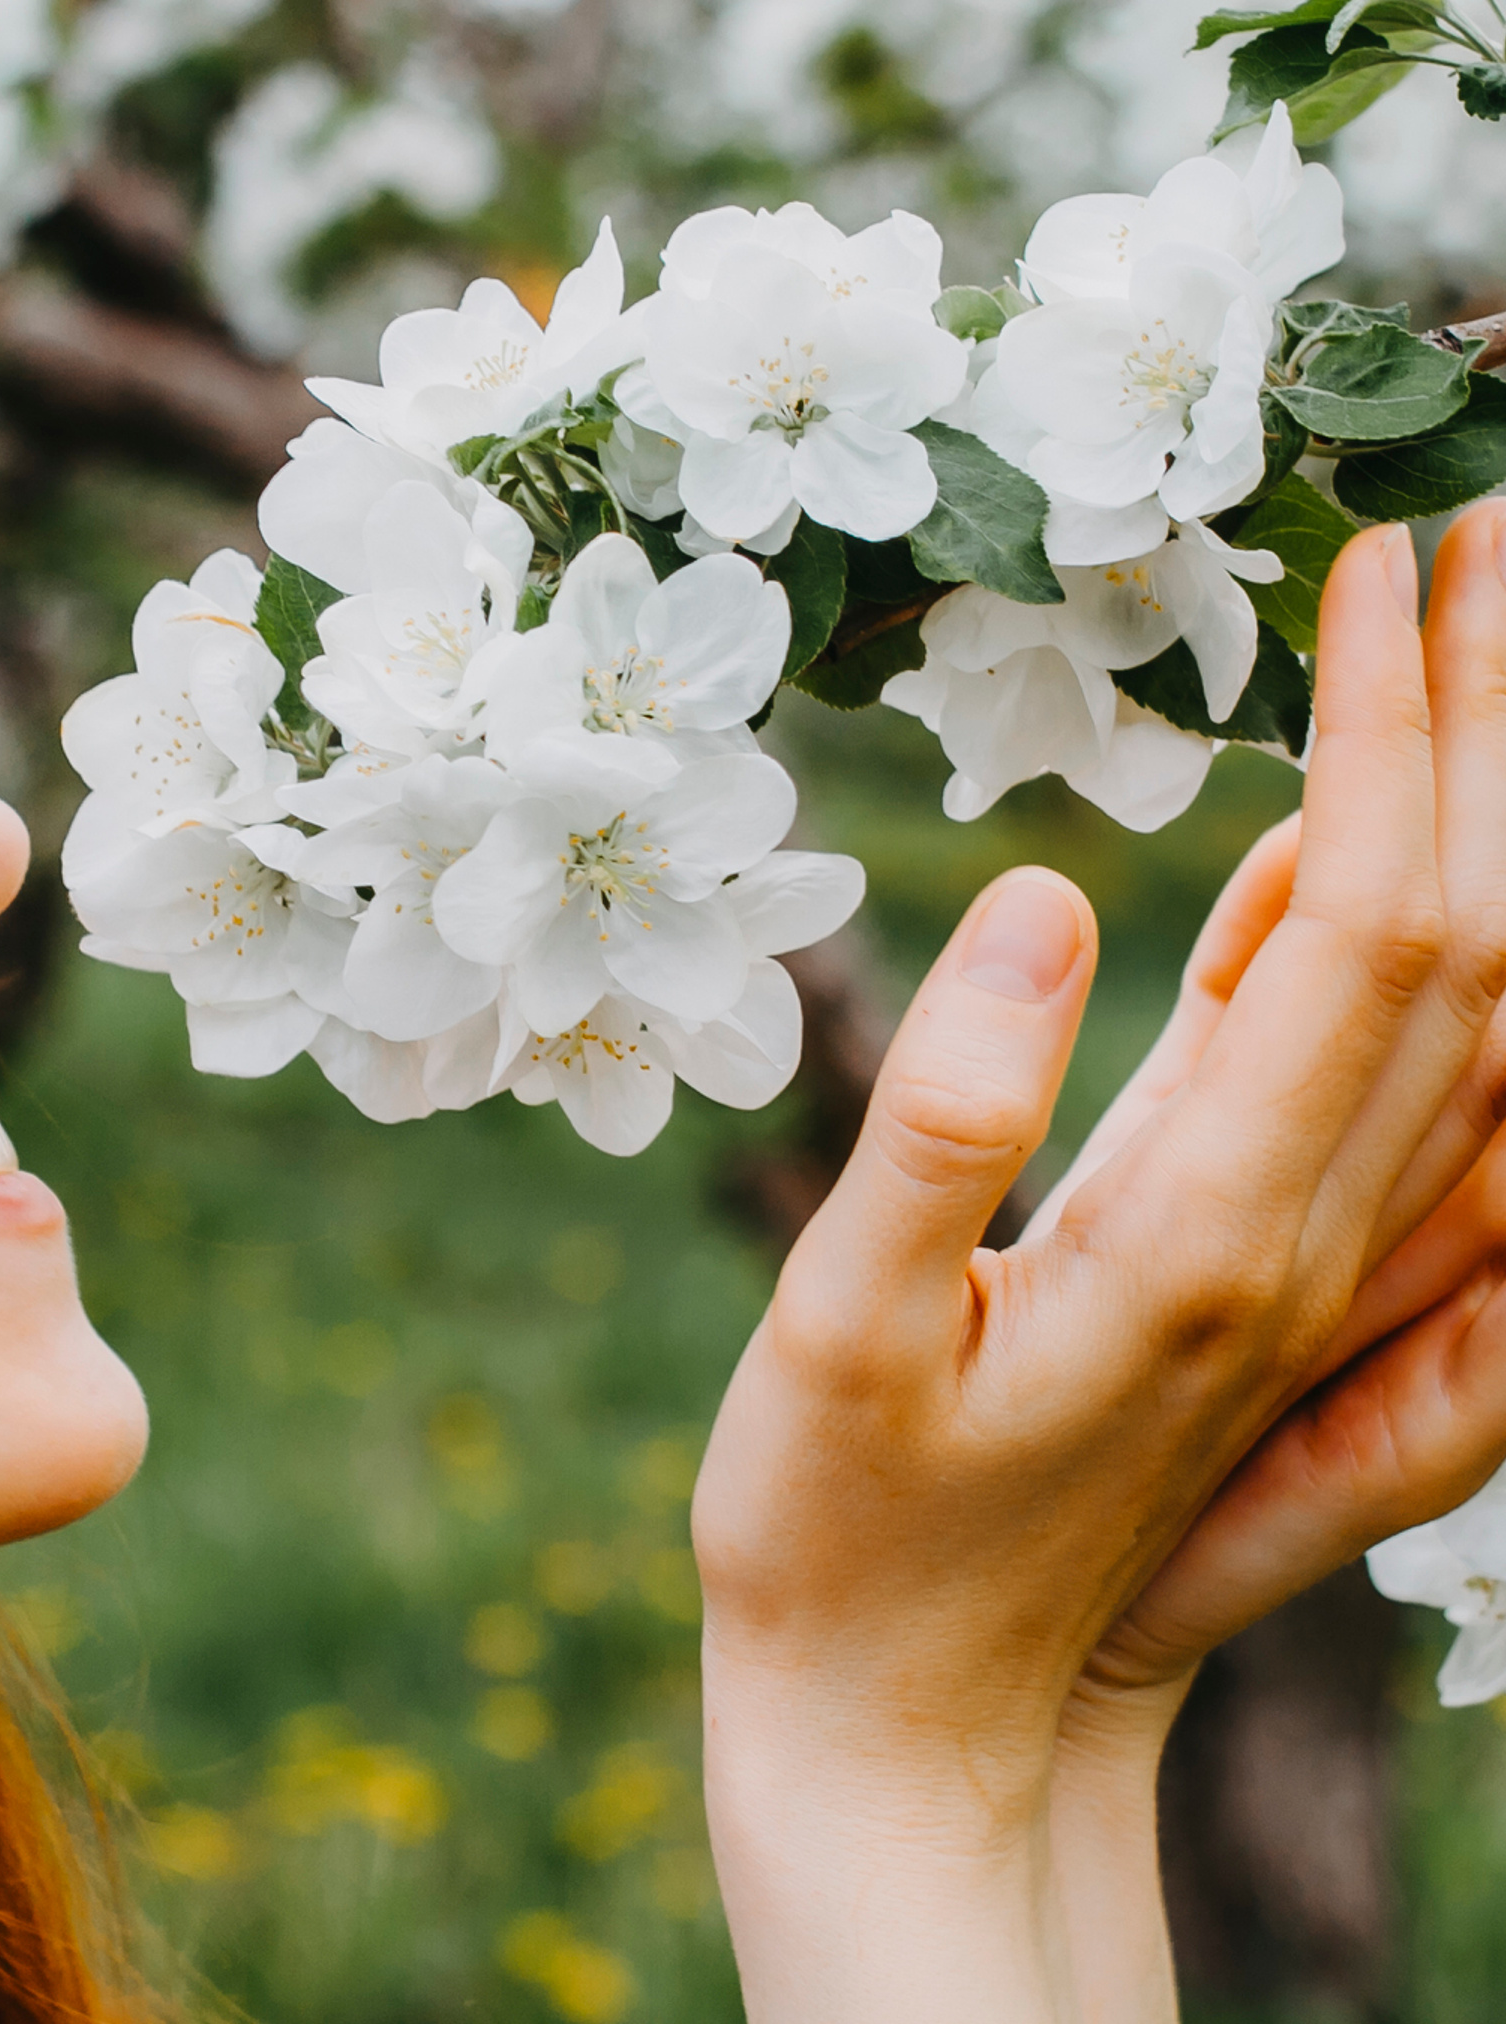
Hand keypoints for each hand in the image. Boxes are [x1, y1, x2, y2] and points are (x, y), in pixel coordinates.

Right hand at [692, 506, 1505, 2023]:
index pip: (1357, 931)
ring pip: (1476, 1025)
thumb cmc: (844, 1535)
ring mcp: (1326, 1285)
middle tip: (1471, 537)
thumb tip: (1033, 904)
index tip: (1373, 558)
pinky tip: (1341, 875)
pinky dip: (1417, 967)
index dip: (1387, 737)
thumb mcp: (839, 1336)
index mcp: (1208, 1233)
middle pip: (1469, 948)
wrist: (923, 1743)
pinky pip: (1411, 1112)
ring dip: (1484, 827)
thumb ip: (944, 1123)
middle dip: (1487, 728)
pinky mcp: (1295, 1308)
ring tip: (1464, 660)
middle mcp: (1316, 1252)